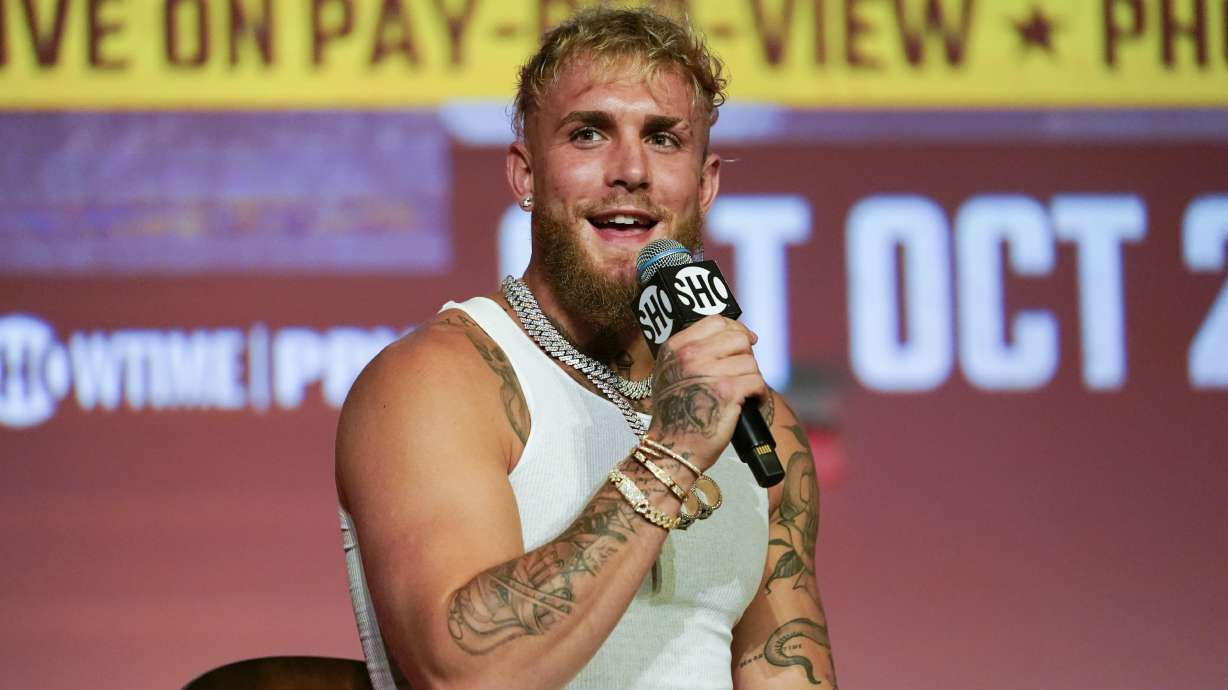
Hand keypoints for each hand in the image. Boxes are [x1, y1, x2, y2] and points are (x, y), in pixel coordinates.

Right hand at [647, 316, 767, 470]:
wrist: (672, 448)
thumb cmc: (675, 416)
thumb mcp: (671, 374)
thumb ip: (692, 352)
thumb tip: (734, 336)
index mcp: (675, 348)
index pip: (716, 321)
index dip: (736, 329)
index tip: (746, 341)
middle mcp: (689, 355)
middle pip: (737, 339)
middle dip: (745, 357)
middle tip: (742, 375)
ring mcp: (708, 371)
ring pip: (750, 361)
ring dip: (752, 379)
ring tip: (744, 395)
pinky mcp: (727, 391)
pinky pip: (757, 381)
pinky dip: (759, 395)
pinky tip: (751, 403)